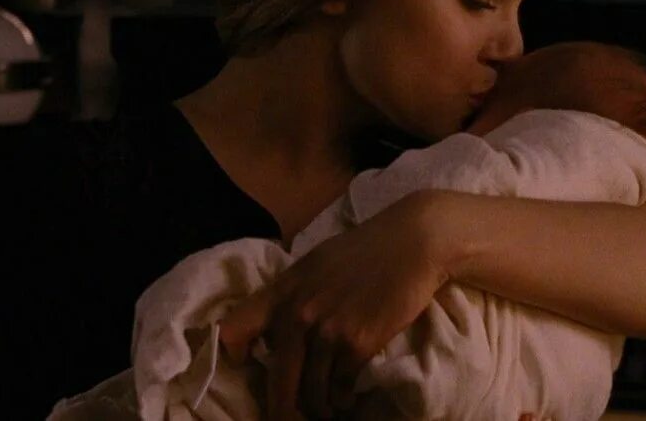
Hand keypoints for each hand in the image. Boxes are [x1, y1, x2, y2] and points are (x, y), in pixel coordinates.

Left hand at [218, 191, 448, 418]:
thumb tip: (275, 332)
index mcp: (282, 290)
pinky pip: (341, 388)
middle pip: (277, 383)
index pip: (234, 329)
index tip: (246, 366)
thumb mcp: (315, 265)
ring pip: (312, 393)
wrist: (412, 243)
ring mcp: (327, 331)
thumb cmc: (366, 250)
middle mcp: (298, 314)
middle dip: (283, 410)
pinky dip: (344, 398)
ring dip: (320, 408)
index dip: (232, 355)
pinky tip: (348, 397)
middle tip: (289, 418)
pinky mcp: (357, 344)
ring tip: (328, 409)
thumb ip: (292, 295)